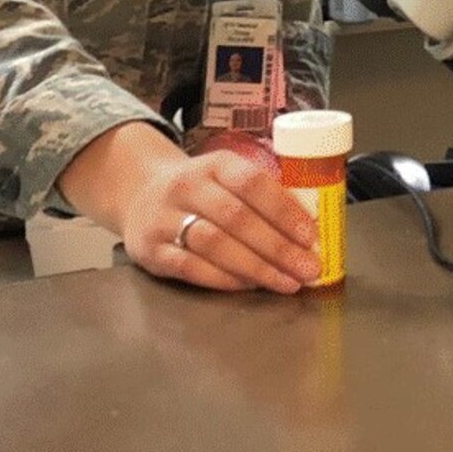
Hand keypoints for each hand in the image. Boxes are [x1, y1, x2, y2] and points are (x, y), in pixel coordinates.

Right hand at [122, 149, 322, 293]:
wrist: (139, 195)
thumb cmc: (202, 192)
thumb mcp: (228, 179)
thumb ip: (265, 197)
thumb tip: (313, 228)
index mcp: (216, 164)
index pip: (253, 183)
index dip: (284, 210)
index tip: (311, 235)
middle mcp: (188, 187)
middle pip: (237, 218)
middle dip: (278, 247)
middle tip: (307, 268)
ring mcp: (165, 219)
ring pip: (214, 244)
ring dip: (256, 267)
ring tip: (286, 281)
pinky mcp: (151, 250)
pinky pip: (190, 268)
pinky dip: (224, 279)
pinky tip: (249, 286)